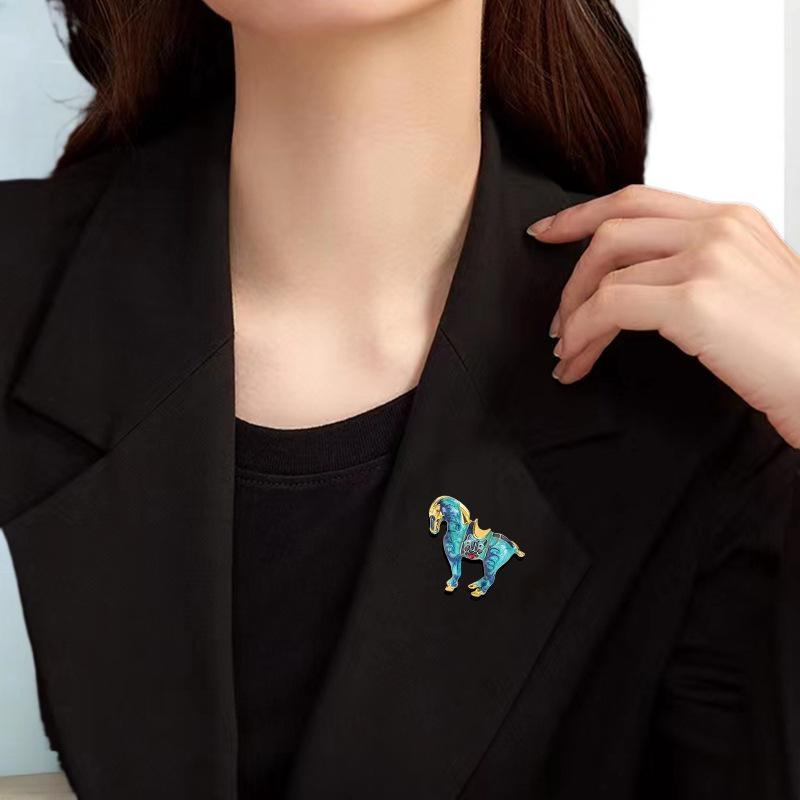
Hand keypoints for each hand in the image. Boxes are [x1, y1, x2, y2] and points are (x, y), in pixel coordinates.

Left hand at [527, 185, 799, 447]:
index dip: (582, 215)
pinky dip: (583, 334)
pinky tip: (578, 359)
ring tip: (567, 352)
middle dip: (570, 274)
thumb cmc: (794, 348)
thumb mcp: (749, 287)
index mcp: (731, 218)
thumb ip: (699, 269)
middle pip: (611, 228)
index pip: (637, 200)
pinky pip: (609, 307)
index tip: (548, 232)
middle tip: (556, 318)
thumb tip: (637, 286)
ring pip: (605, 273)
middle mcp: (718, 227)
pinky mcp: (696, 299)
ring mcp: (708, 258)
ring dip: (574, 317)